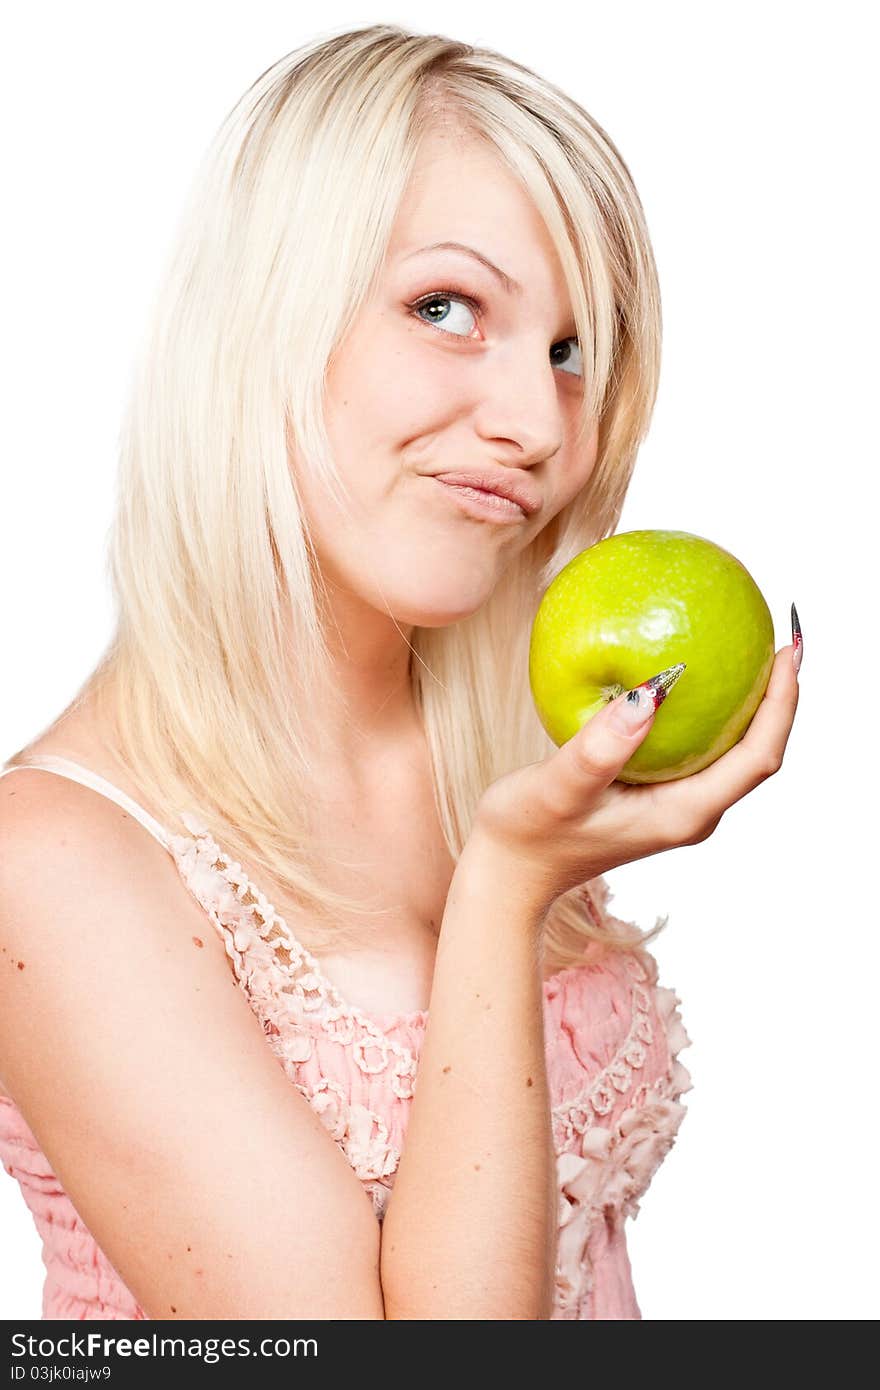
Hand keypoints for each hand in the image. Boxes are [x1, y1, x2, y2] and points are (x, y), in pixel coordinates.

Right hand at [472, 641, 800, 916]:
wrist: (509, 874)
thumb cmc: (527, 835)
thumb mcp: (558, 787)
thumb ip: (601, 747)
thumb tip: (652, 692)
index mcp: (684, 813)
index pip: (758, 757)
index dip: (782, 705)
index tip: (784, 652)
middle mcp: (691, 810)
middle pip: (758, 751)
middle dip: (776, 698)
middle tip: (777, 639)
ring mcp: (675, 804)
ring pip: (732, 749)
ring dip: (747, 703)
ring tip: (746, 649)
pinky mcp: (655, 795)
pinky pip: (697, 746)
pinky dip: (706, 710)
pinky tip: (683, 675)